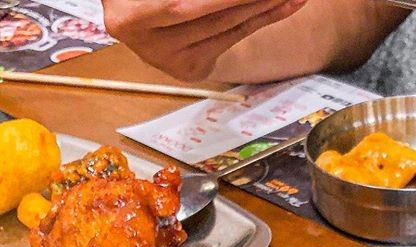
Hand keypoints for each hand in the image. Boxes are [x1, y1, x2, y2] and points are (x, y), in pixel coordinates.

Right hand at [103, 0, 308, 80]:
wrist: (132, 10)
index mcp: (130, 19)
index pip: (179, 8)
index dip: (219, 1)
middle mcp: (151, 47)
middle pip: (210, 18)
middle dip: (248, 1)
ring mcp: (172, 63)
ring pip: (227, 30)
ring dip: (263, 9)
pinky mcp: (192, 69)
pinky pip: (231, 40)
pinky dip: (259, 20)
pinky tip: (283, 6)